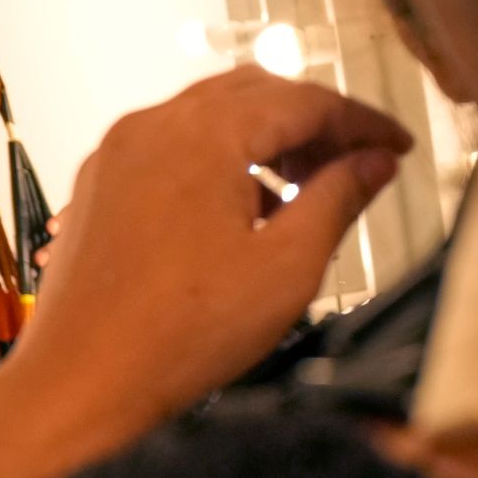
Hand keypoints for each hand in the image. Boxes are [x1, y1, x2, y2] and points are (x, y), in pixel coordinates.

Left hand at [0, 71, 410, 477]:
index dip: (360, 122)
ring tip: (304, 194)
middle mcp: (152, 126)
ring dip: (266, 142)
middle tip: (358, 164)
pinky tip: (244, 213)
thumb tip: (373, 163)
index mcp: (203, 134)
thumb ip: (338, 199)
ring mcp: (118, 154)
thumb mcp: (287, 266)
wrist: (82, 382)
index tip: (396, 148)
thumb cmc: (182, 332)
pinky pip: (171, 148)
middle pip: (254, 95)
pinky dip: (220, 161)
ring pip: (210, 117)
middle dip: (313, 124)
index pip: (303, 101)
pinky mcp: (99, 187)